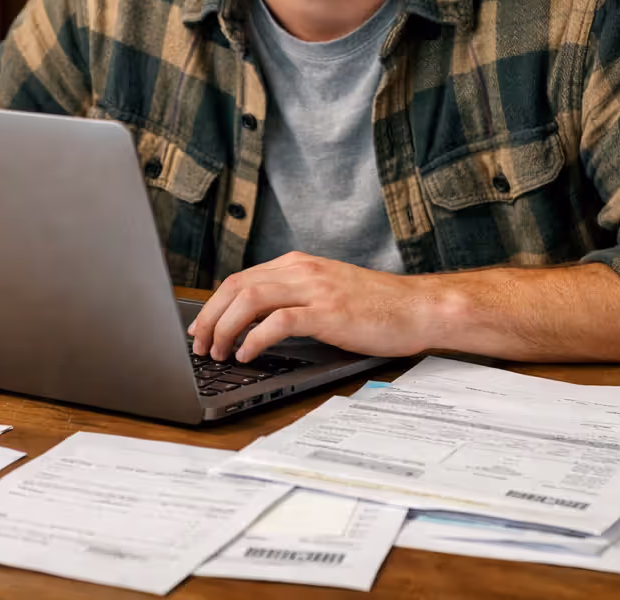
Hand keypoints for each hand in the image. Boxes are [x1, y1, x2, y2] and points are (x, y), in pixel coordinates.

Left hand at [186, 252, 441, 362]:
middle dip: (211, 317)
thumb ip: (296, 297)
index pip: (241, 278)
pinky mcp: (328, 312)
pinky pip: (278, 322)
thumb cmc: (378, 307)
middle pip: (237, 286)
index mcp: (300, 265)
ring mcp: (315, 289)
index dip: (214, 304)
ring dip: (226, 328)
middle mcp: (303, 271)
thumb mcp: (329, 293)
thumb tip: (257, 322)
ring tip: (218, 352)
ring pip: (250, 299)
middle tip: (200, 345)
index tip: (201, 327)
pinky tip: (247, 354)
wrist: (419, 308)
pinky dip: (254, 338)